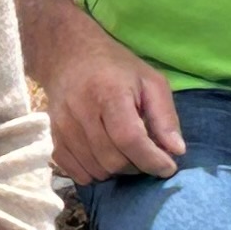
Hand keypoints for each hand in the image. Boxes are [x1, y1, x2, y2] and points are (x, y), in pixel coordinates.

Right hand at [40, 12, 187, 184]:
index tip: (168, 167)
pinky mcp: (54, 138)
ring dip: (117, 171)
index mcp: (109, 93)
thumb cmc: (116, 68)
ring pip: (96, 170)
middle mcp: (82, 111)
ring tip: (127, 154)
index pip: (130, 139)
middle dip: (137, 166)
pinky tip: (104, 159)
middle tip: (146, 155)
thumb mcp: (150, 81)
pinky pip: (76, 172)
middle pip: (113, 160)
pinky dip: (94, 174)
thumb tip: (176, 151)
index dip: (152, 160)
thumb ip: (165, 116)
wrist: (68, 56)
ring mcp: (63, 126)